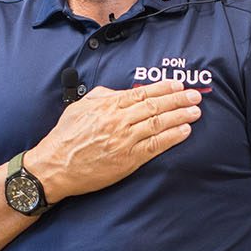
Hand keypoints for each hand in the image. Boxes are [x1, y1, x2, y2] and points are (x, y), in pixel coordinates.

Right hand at [24, 80, 200, 201]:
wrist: (55, 166)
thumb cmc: (65, 137)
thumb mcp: (80, 107)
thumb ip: (102, 96)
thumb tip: (118, 92)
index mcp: (108, 105)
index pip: (142, 93)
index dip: (164, 88)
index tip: (179, 84)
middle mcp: (119, 120)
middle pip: (155, 106)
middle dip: (178, 99)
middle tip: (195, 95)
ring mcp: (125, 140)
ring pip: (159, 124)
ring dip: (180, 116)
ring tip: (195, 111)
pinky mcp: (128, 159)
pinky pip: (155, 146)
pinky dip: (172, 137)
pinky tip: (185, 131)